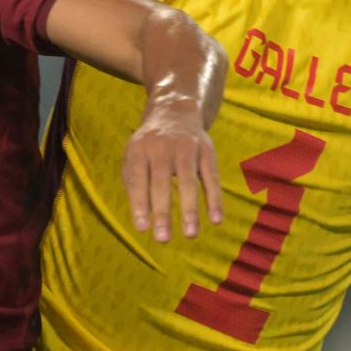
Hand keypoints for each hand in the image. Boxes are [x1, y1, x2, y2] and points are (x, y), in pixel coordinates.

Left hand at [122, 96, 220, 242]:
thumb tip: (143, 221)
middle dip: (162, 212)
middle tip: (163, 239)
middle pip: (161, 182)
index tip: (142, 228)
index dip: (139, 204)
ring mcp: (185, 148)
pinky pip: (211, 177)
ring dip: (190, 209)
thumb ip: (134, 186)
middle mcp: (161, 147)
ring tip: (190, 234)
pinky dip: (214, 199)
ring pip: (188, 181)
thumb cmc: (149, 146)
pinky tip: (216, 220)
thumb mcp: (134, 157)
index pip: (137, 179)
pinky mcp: (206, 151)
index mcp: (139, 150)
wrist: (175, 111)